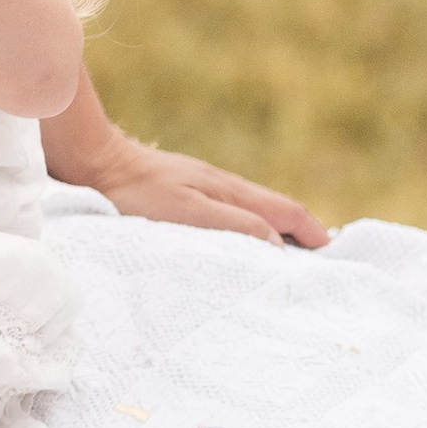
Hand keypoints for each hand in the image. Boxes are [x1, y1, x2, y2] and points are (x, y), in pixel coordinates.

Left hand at [75, 132, 328, 246]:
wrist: (93, 165)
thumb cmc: (136, 193)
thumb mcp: (189, 213)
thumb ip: (234, 226)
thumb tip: (277, 245)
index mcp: (231, 190)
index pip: (286, 211)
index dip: (313, 233)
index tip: (334, 256)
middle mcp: (222, 186)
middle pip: (274, 210)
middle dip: (301, 234)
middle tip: (318, 262)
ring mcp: (202, 188)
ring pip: (251, 211)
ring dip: (274, 233)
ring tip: (285, 258)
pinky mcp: (181, 193)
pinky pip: (227, 213)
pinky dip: (245, 229)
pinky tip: (236, 242)